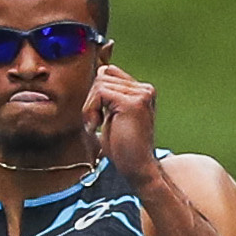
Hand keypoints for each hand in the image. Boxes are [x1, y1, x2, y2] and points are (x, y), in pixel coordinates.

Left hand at [87, 63, 160, 185]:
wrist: (136, 165)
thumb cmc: (121, 145)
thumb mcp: (112, 114)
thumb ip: (108, 94)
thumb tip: (101, 70)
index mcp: (142, 91)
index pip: (109, 73)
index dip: (95, 92)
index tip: (96, 114)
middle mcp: (145, 89)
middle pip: (103, 76)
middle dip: (91, 99)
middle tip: (94, 122)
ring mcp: (142, 94)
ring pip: (100, 83)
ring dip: (90, 106)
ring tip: (96, 124)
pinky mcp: (133, 102)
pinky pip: (100, 92)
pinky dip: (91, 109)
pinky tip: (96, 125)